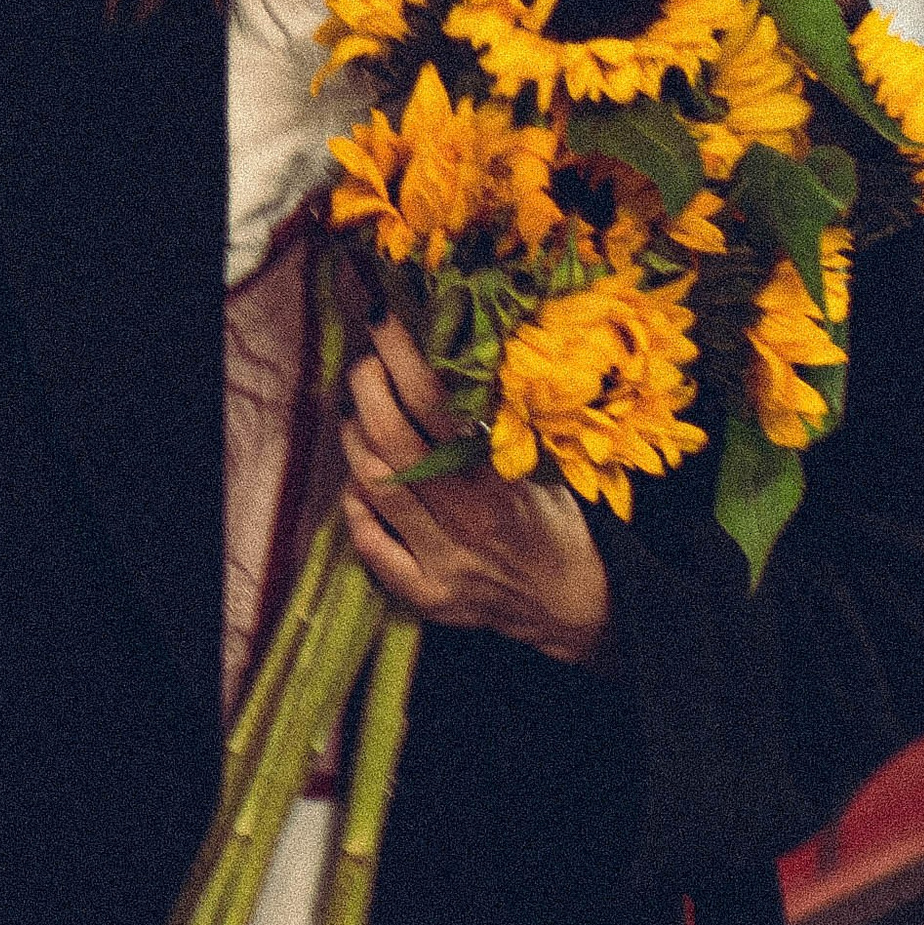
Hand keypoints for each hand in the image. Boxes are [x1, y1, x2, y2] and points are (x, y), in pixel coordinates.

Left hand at [340, 313, 610, 664]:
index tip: (381, 320)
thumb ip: (500, 423)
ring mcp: (442, 559)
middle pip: (392, 440)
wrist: (570, 604)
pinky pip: (371, 544)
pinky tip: (360, 484)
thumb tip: (459, 354)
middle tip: (363, 364)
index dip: (401, 357)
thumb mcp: (541, 464)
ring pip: (375, 486)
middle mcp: (466, 517)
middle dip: (366, 389)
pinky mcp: (426, 593)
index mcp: (498, 475)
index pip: (436, 404)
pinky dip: (356, 507)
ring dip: (354, 441)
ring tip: (354, 414)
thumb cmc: (551, 520)